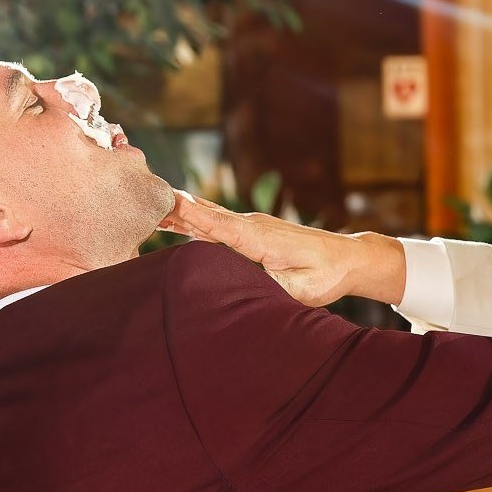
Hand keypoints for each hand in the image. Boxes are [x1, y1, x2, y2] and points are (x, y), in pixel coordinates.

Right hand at [161, 192, 406, 307]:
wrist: (347, 259)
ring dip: (182, 211)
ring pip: (210, 217)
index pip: (219, 225)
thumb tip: (243, 288)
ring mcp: (252, 226)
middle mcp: (252, 227)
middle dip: (176, 209)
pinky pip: (219, 222)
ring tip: (151, 206)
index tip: (167, 203)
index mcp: (259, 239)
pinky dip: (196, 218)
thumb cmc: (325, 276)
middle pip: (207, 215)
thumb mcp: (298, 289)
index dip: (192, 216)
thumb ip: (269, 287)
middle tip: (144, 201)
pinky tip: (179, 216)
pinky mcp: (254, 231)